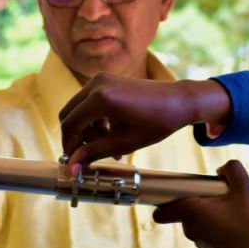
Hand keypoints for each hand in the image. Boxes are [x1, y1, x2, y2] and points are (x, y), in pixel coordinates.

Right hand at [60, 73, 225, 174]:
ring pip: (79, 110)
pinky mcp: (107, 80)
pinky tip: (111, 134)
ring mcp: (101, 79)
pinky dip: (95, 120)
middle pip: (69, 114)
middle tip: (88, 156)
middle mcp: (97, 84)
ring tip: (108, 148)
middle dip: (77, 138)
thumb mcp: (124, 142)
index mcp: (100, 98)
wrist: (178, 101)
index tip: (74, 163)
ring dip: (88, 130)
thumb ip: (94, 153)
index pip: (70, 124)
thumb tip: (71, 168)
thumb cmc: (157, 121)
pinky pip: (90, 103)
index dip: (69, 146)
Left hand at [153, 160, 248, 247]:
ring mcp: (201, 241)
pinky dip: (221, 222)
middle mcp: (190, 229)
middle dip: (203, 197)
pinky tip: (241, 221)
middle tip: (224, 194)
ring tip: (237, 208)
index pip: (160, 211)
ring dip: (214, 210)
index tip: (183, 190)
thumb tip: (222, 170)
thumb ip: (232, 169)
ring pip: (201, 218)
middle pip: (187, 206)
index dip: (167, 197)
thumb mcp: (245, 188)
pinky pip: (211, 229)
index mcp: (190, 213)